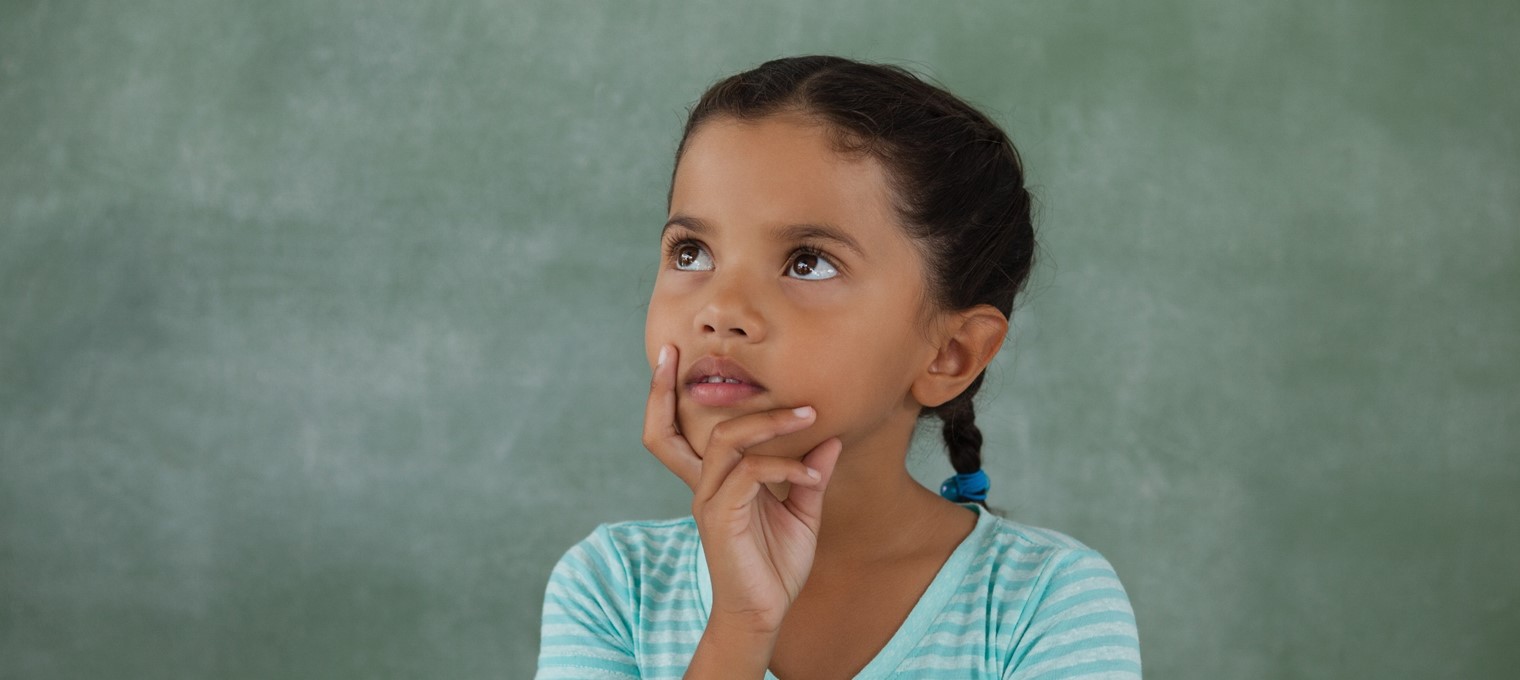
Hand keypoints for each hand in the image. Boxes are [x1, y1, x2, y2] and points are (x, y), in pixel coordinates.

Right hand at [643, 344, 842, 633]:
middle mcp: (704, 485)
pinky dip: (785, 465)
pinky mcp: (721, 518)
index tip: (671, 354)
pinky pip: (751, 474)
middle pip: (683, 426)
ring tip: (806, 415)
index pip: (681, 429)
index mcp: (716, 479)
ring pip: (725, 441)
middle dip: (675, 390)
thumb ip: (810, 473)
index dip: (666, 394)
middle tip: (692, 357)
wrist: (765, 613)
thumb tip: (830, 437)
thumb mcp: (802, 512)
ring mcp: (709, 500)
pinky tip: (810, 471)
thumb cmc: (776, 565)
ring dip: (768, 421)